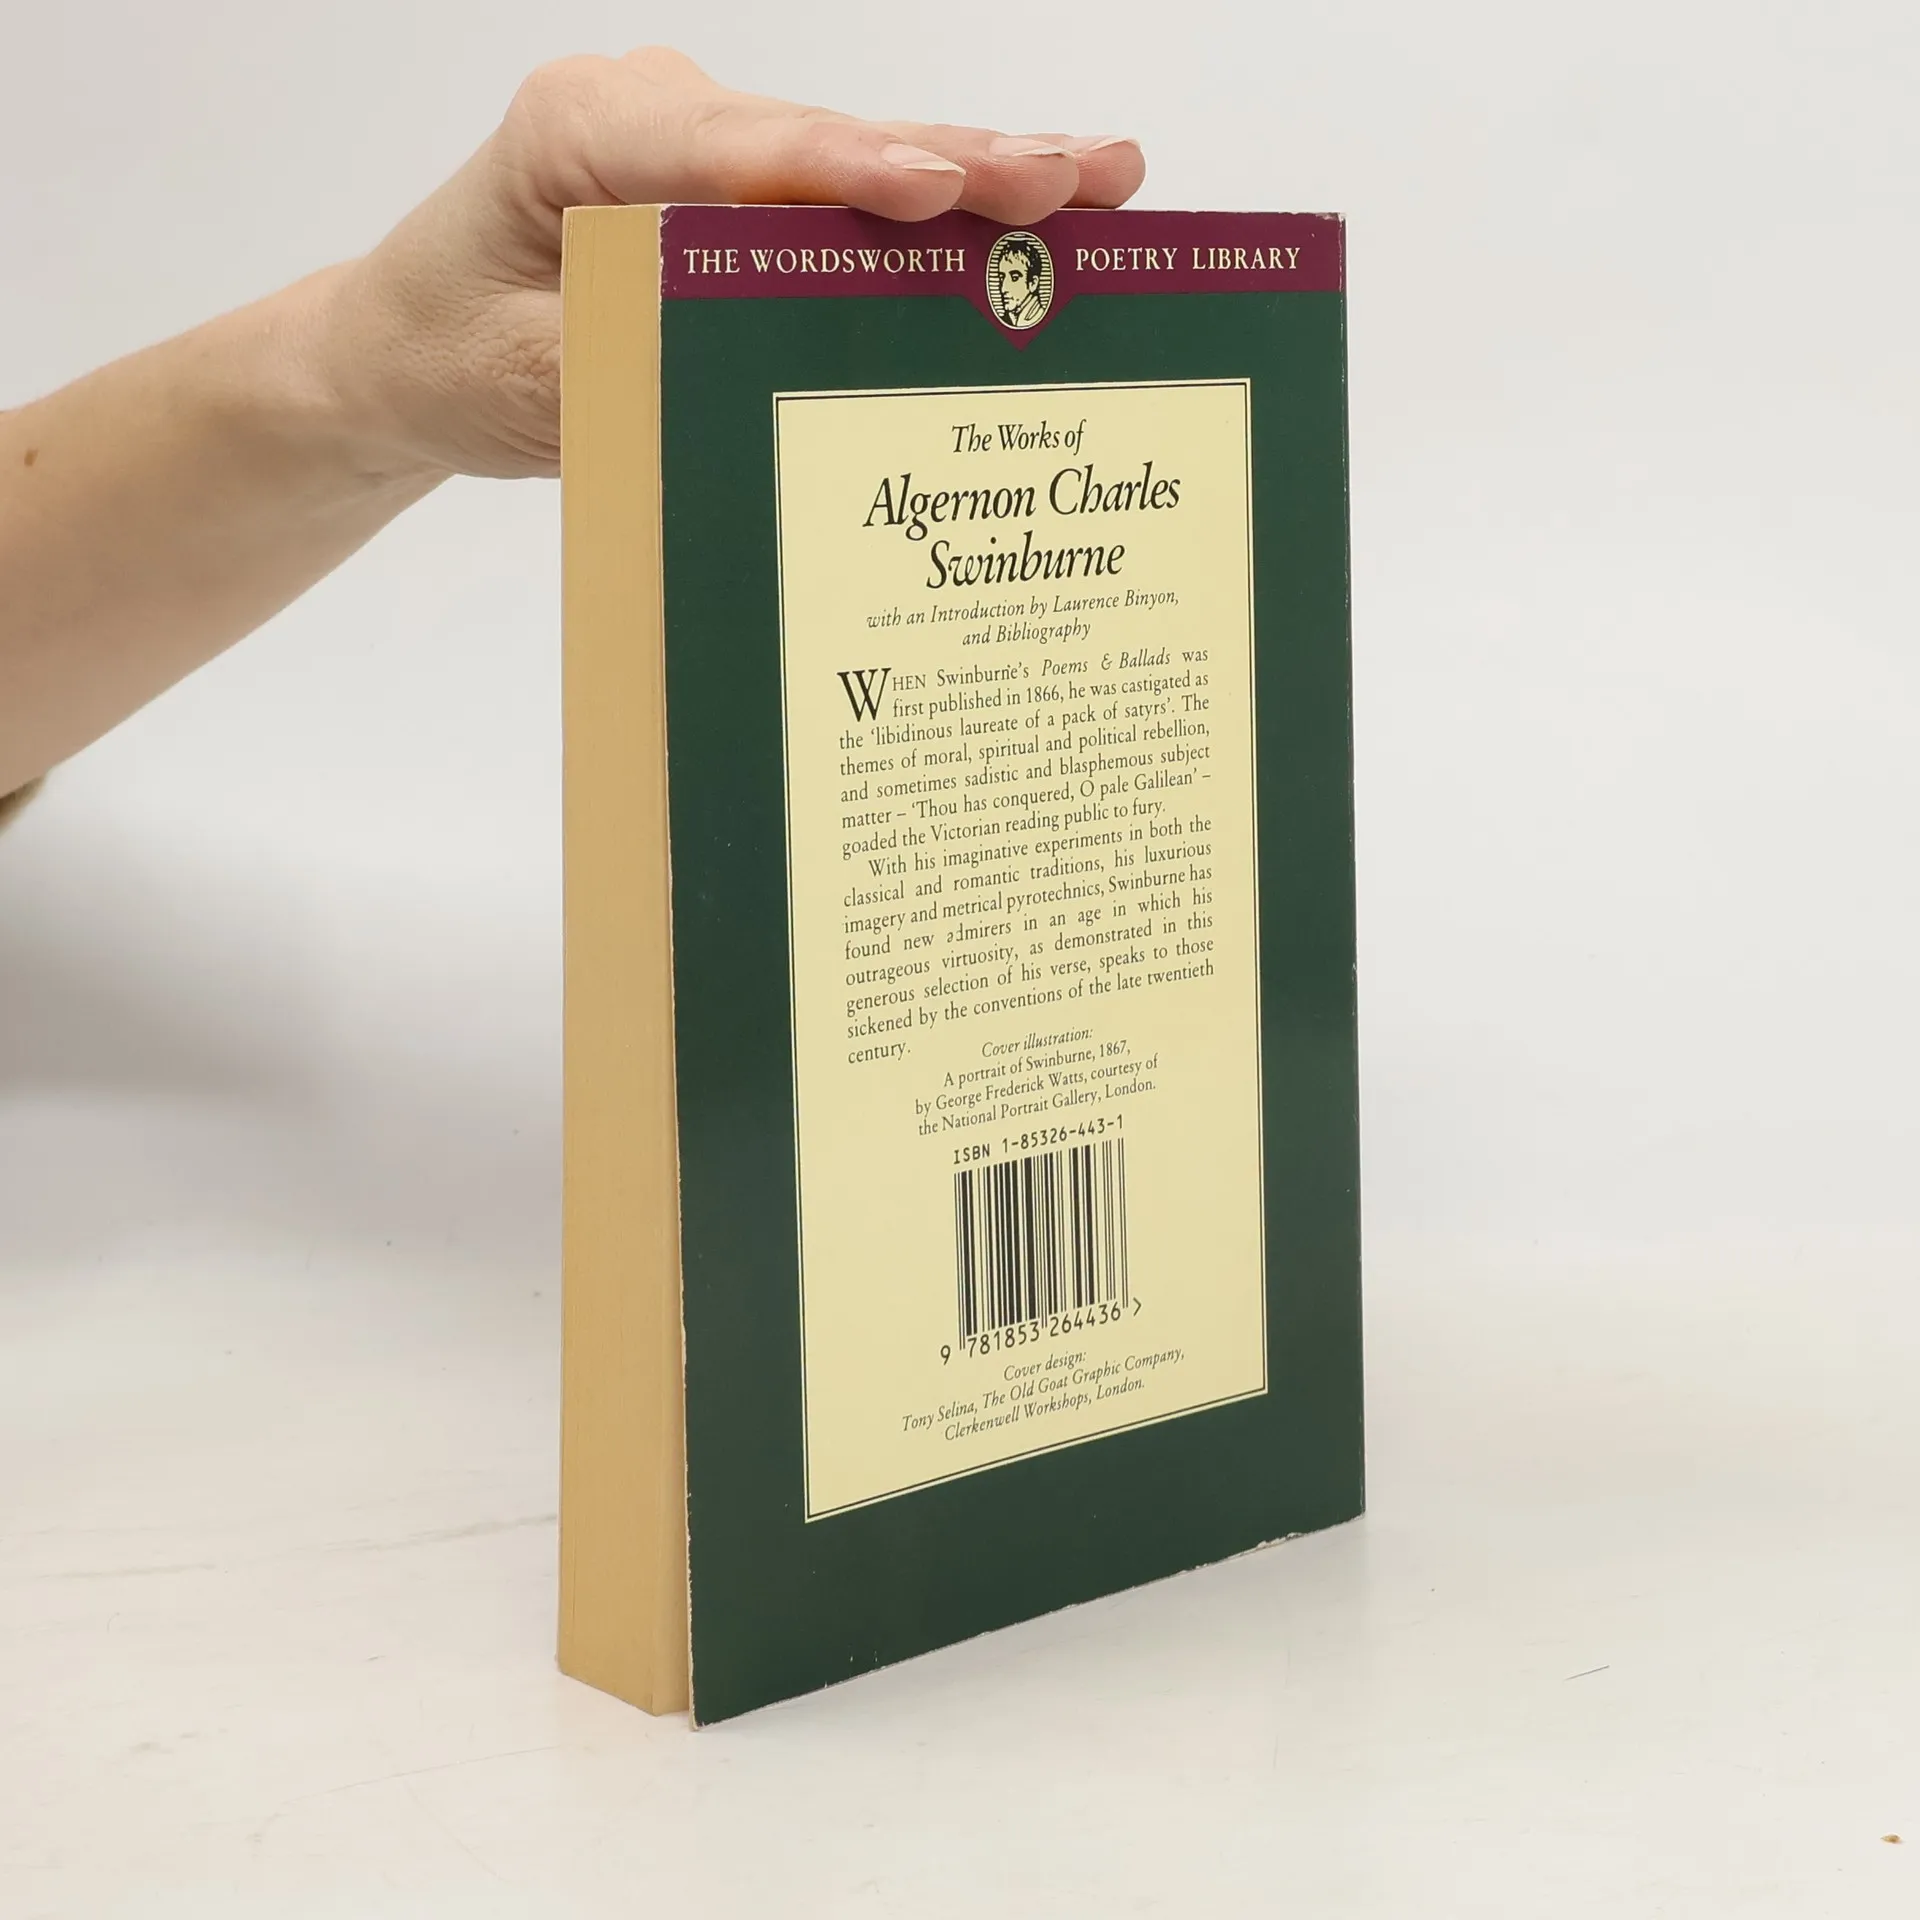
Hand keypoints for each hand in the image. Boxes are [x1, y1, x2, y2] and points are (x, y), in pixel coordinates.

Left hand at [318, 48, 1145, 481]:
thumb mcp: (518, 379)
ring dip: (981, 174)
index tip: (942, 189)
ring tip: (1103, 181)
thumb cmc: (449, 353)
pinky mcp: (741, 194)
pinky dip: (942, 214)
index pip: (736, 152)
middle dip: (960, 159)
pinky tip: (1039, 213)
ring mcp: (709, 151)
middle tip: (1078, 178)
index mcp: (581, 132)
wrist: (408, 350)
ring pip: (857, 159)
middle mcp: (657, 120)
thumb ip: (627, 369)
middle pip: (826, 140)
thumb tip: (750, 382)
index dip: (849, 171)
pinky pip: (848, 199)